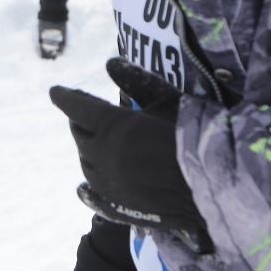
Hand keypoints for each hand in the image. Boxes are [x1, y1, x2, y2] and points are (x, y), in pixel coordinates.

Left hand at [49, 58, 204, 236]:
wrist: (214, 183)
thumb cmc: (192, 133)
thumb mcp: (166, 99)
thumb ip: (136, 81)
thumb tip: (111, 63)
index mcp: (111, 125)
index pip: (78, 107)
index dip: (66, 97)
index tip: (56, 91)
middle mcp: (102, 155)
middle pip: (80, 134)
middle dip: (80, 121)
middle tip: (83, 114)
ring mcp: (109, 185)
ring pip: (87, 164)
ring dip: (88, 150)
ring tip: (94, 143)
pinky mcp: (120, 208)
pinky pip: (95, 198)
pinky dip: (87, 190)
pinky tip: (82, 188)